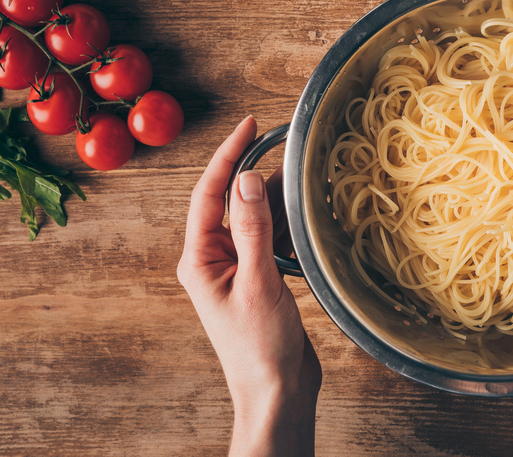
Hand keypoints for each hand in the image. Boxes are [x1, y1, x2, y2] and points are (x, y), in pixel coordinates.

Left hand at [177, 116, 320, 456]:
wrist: (277, 390)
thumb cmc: (260, 346)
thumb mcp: (258, 282)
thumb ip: (254, 229)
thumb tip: (248, 179)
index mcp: (201, 259)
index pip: (209, 194)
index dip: (227, 155)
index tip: (248, 125)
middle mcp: (215, 259)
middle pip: (233, 202)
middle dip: (257, 173)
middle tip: (285, 145)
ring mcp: (239, 268)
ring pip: (257, 219)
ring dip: (278, 200)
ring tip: (304, 180)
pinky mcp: (262, 278)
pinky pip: (273, 239)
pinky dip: (289, 225)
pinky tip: (308, 216)